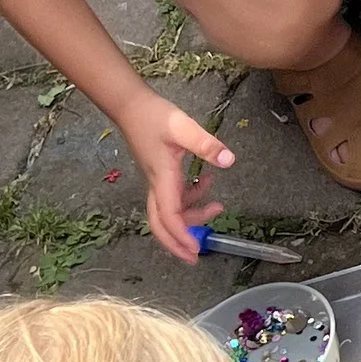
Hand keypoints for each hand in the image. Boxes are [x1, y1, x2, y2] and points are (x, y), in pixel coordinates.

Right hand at [129, 91, 236, 261]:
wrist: (131, 106)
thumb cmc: (154, 116)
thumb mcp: (184, 128)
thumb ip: (207, 145)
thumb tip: (229, 162)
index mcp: (162, 179)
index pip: (169, 217)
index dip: (181, 237)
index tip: (195, 252)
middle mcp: (157, 185)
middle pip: (161, 224)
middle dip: (177, 243)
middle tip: (196, 256)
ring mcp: (156, 180)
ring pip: (169, 211)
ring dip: (191, 216)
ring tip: (217, 206)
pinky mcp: (159, 173)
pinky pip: (173, 196)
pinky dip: (190, 197)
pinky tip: (206, 181)